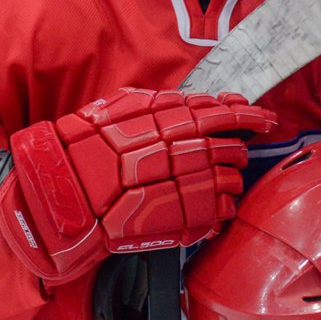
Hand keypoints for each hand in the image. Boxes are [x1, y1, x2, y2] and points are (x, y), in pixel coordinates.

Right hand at [0, 88, 275, 284]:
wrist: (59, 193)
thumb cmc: (81, 150)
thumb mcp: (116, 109)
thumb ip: (156, 104)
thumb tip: (196, 103)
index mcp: (163, 118)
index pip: (217, 111)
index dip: (244, 113)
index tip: (261, 116)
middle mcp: (176, 147)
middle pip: (228, 144)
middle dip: (240, 146)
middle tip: (244, 148)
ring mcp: (180, 184)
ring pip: (228, 177)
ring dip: (232, 176)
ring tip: (226, 177)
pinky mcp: (178, 217)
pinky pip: (217, 210)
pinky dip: (222, 206)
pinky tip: (217, 204)